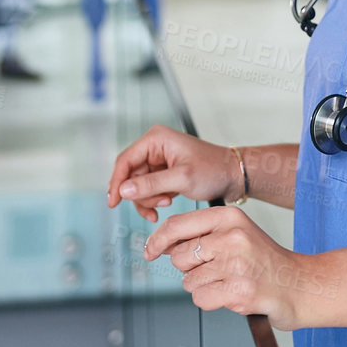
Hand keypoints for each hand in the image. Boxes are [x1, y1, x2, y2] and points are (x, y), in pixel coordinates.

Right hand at [107, 124, 238, 221]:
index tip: (113, 203)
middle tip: (155, 207)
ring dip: (148, 198)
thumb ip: (151, 184)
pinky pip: (147, 188)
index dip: (116, 182)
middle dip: (140, 194)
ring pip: (137, 184)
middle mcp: (154, 146)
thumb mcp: (181, 179)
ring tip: (166, 203)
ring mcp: (158, 159)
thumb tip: (123, 191)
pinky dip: (153, 199)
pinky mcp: (163, 171)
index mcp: (156, 139)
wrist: (233, 175)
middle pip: (129, 175)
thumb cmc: (213, 170)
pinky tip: (166, 203)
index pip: (125, 160)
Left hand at [144, 206, 322, 329]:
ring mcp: (236, 264)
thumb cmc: (266, 262)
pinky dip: (212, 301)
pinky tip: (233, 295)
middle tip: (216, 270)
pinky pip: (200, 299)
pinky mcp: (239, 290)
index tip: (150, 250)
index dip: (157, 240)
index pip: (178, 225)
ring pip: (189, 281)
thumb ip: (204, 234)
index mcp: (230, 217)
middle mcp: (232, 236)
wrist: (301, 285)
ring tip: (230, 282)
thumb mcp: (238, 233)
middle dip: (190, 269)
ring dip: (204, 287)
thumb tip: (161, 244)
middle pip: (179, 256)